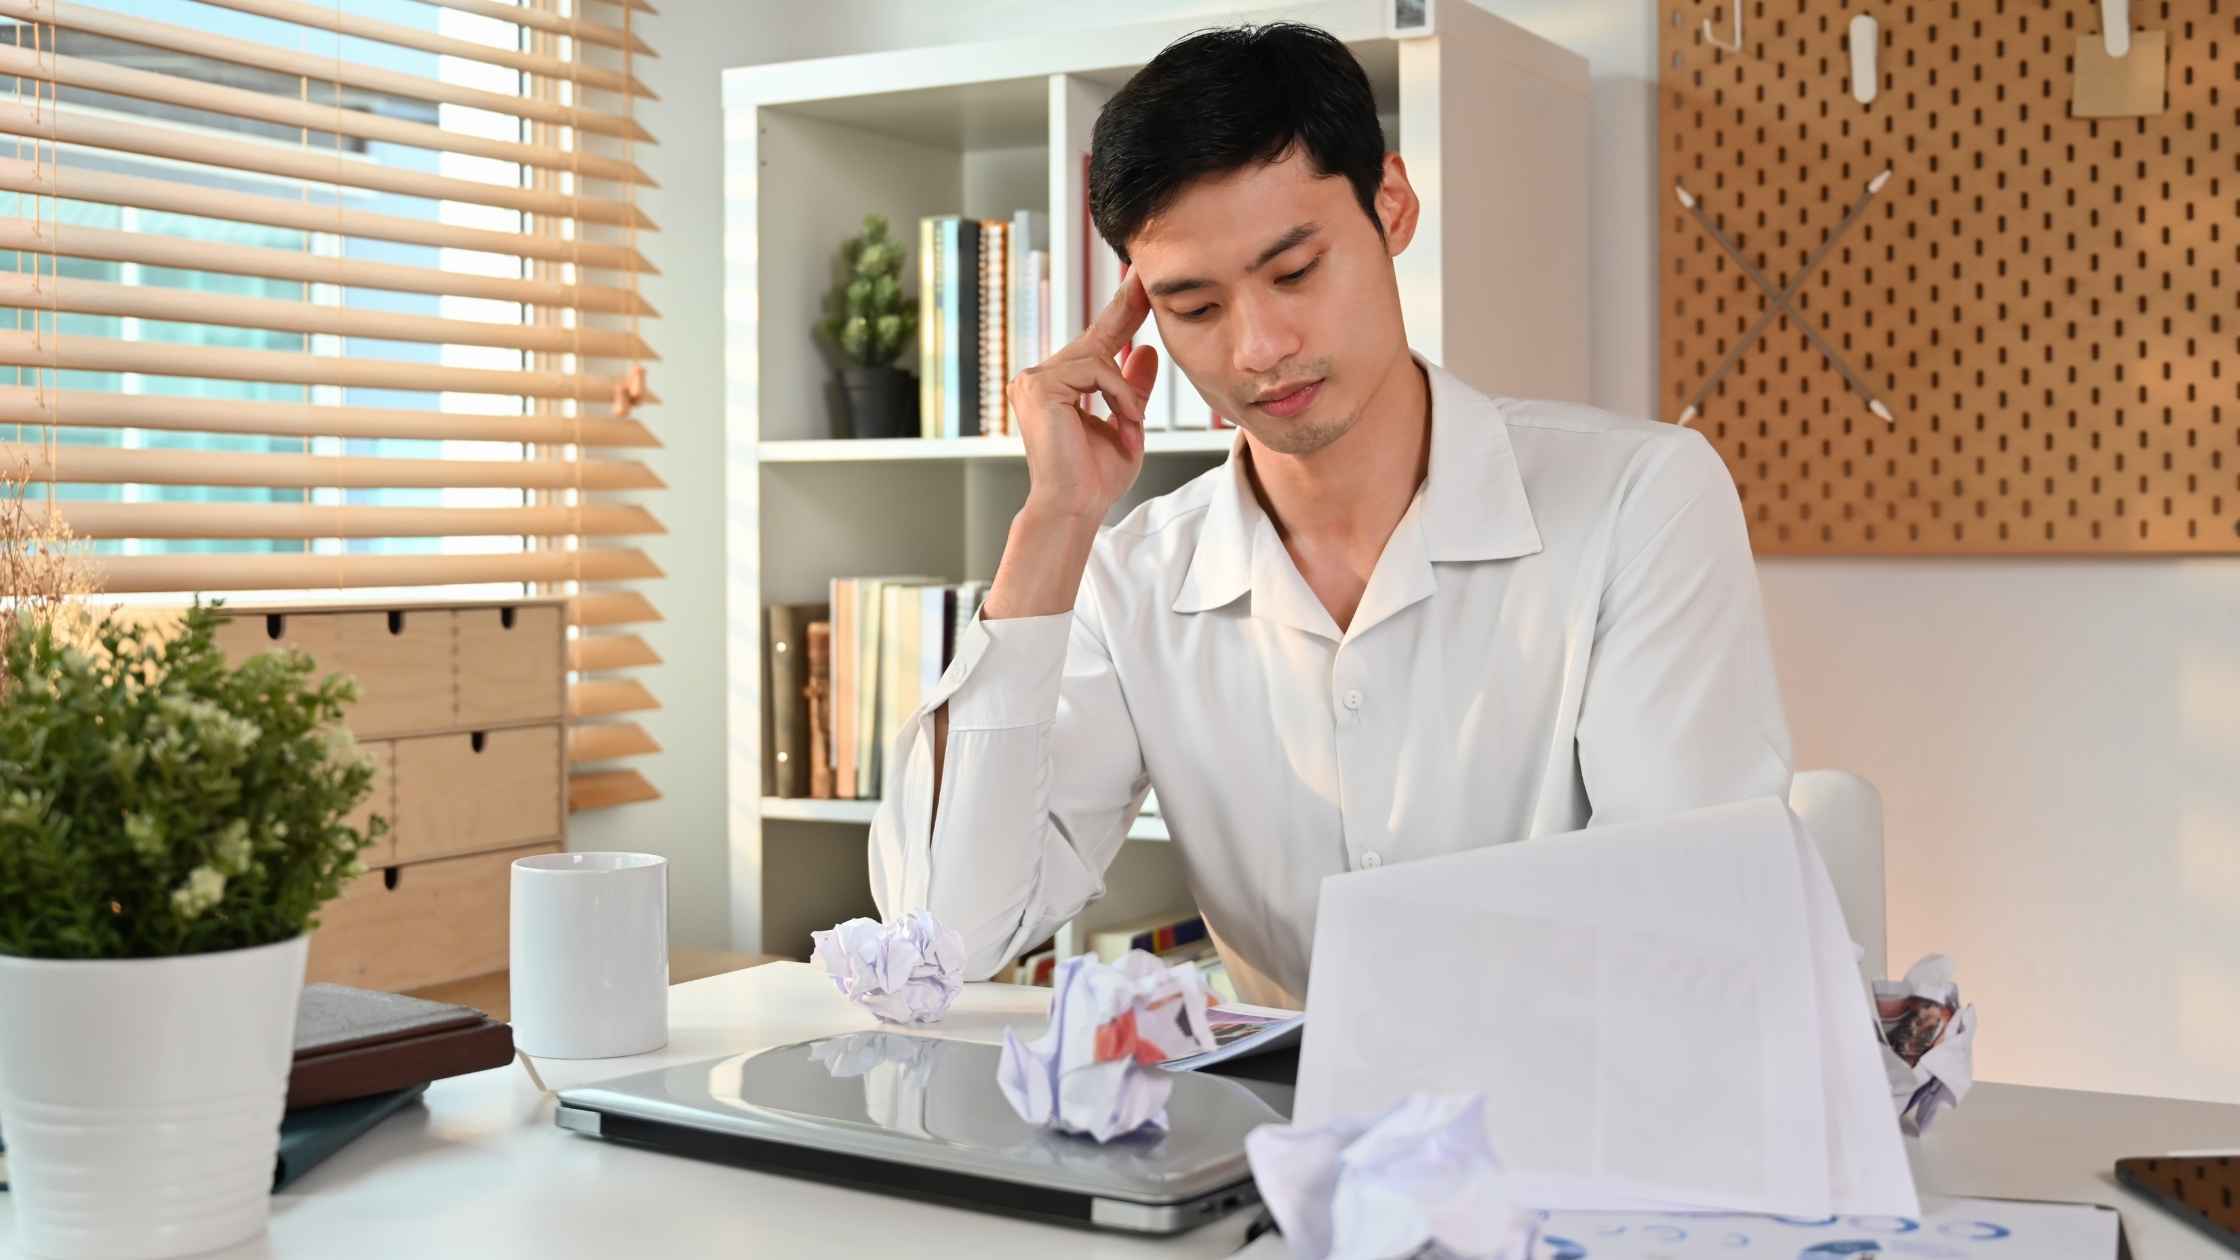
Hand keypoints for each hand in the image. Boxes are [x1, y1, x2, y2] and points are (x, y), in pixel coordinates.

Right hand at [1006, 267, 1159, 521]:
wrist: (1075, 507)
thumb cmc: (1096, 478)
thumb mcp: (1125, 423)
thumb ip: (1132, 388)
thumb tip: (1145, 350)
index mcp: (1057, 386)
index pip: (1095, 344)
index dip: (1120, 313)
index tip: (1139, 283)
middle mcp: (1039, 377)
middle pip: (1094, 339)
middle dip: (1125, 314)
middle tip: (1144, 276)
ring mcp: (1034, 380)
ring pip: (1098, 358)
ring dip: (1126, 394)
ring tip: (1131, 425)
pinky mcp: (1038, 386)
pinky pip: (1096, 371)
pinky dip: (1118, 396)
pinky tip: (1122, 422)